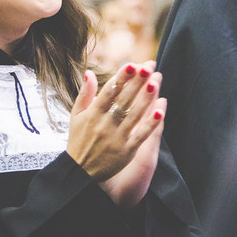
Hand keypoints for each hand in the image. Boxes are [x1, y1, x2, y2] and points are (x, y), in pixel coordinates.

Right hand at [66, 61, 163, 207]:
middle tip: (149, 66)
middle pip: (124, 100)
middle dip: (137, 82)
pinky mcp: (126, 151)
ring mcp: (117, 138)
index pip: (109, 91)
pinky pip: (141, 135)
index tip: (132, 64)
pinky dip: (150, 124)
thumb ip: (85, 94)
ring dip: (145, 99)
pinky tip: (160, 111)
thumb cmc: (79, 141)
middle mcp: (105, 124)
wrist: (80, 172)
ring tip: (156, 82)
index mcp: (93, 114)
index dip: (121, 77)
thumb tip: (90, 72)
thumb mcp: (76, 116)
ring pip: (134, 115)